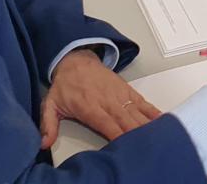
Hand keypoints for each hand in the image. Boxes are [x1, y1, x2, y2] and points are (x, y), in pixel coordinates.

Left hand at [40, 49, 160, 147]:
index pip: (109, 126)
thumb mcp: (51, 104)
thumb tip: (43, 143)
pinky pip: (143, 103)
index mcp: (91, 108)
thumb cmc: (65, 85)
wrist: (77, 60)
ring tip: (161, 136)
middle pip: (128, 122)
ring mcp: (120, 96)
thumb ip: (48, 124)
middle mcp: (109, 102)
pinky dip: (153, 112)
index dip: (120, 137)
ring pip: (138, 113)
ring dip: (149, 125)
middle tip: (149, 146)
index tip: (129, 148)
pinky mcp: (128, 91)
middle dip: (139, 135)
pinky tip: (163, 121)